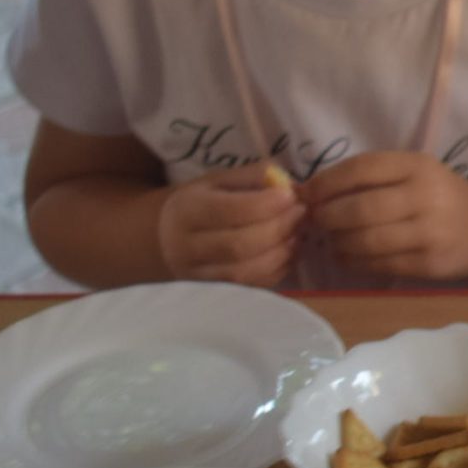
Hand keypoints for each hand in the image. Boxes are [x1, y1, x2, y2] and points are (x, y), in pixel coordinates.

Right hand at [156, 167, 303, 285]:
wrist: (166, 236)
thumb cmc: (202, 202)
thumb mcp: (220, 180)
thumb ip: (253, 177)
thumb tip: (287, 183)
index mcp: (188, 211)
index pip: (230, 211)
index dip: (267, 204)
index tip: (291, 195)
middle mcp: (187, 247)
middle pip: (240, 245)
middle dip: (279, 228)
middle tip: (301, 212)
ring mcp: (198, 275)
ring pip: (246, 271)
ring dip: (282, 252)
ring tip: (298, 232)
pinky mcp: (214, 291)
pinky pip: (252, 286)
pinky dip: (278, 269)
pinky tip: (288, 251)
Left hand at [302, 153, 467, 282]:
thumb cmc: (440, 197)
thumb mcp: (414, 173)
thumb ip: (369, 177)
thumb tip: (307, 192)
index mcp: (418, 166)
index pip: (361, 169)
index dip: (326, 182)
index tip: (306, 193)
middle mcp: (426, 197)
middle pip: (359, 209)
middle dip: (327, 217)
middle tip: (318, 221)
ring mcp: (429, 233)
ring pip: (365, 241)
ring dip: (338, 243)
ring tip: (333, 240)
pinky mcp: (429, 264)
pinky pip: (378, 265)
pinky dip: (353, 262)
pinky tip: (348, 256)